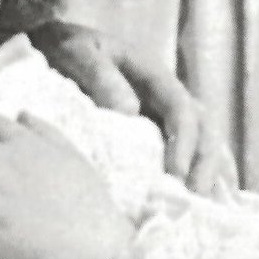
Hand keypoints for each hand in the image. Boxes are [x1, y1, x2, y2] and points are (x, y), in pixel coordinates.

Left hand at [25, 21, 233, 191]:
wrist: (50, 50)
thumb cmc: (64, 51)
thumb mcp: (76, 53)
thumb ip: (99, 77)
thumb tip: (129, 111)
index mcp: (153, 75)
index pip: (181, 109)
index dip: (183, 141)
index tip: (175, 173)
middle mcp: (166, 97)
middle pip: (204, 129)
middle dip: (205, 164)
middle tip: (194, 199)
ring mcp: (163, 117)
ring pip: (203, 144)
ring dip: (208, 175)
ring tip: (202, 208)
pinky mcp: (154, 135)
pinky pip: (185, 155)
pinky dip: (195, 177)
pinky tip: (199, 204)